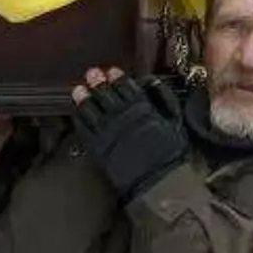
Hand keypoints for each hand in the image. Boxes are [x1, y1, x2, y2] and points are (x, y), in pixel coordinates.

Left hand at [71, 68, 187, 203]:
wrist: (159, 181)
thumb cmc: (170, 154)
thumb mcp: (174, 121)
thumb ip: (164, 100)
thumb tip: (152, 83)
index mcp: (142, 109)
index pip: (126, 88)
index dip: (117, 79)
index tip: (112, 71)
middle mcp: (122, 117)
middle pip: (106, 94)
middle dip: (98, 83)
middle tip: (92, 73)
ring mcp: (108, 132)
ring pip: (91, 110)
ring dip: (85, 98)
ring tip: (79, 89)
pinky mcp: (98, 148)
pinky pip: (84, 129)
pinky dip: (80, 119)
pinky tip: (77, 113)